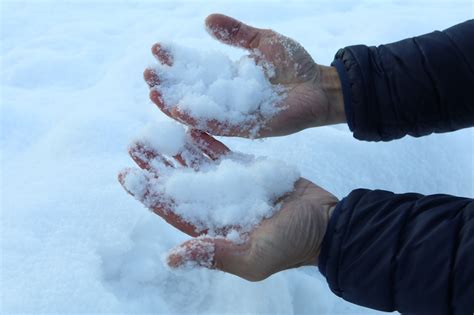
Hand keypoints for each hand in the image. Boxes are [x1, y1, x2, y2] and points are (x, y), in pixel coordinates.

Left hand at [118, 131, 337, 280]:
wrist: (326, 221)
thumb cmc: (292, 244)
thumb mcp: (254, 256)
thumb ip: (215, 255)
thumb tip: (170, 258)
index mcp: (212, 228)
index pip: (172, 209)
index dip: (149, 193)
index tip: (126, 175)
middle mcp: (215, 206)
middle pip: (179, 183)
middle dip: (156, 164)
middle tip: (135, 143)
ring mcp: (230, 186)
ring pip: (196, 164)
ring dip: (176, 148)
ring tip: (154, 128)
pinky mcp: (246, 169)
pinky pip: (219, 152)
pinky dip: (204, 140)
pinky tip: (188, 125)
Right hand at [144, 14, 345, 137]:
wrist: (322, 85)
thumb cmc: (295, 64)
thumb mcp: (263, 41)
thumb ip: (237, 33)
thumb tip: (207, 20)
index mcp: (229, 77)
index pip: (196, 69)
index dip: (177, 60)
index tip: (157, 49)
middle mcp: (228, 98)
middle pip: (192, 92)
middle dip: (169, 84)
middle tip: (148, 74)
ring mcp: (238, 114)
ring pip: (201, 112)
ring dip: (176, 105)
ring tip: (154, 95)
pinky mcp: (251, 127)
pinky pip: (221, 124)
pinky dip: (201, 118)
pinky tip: (181, 111)